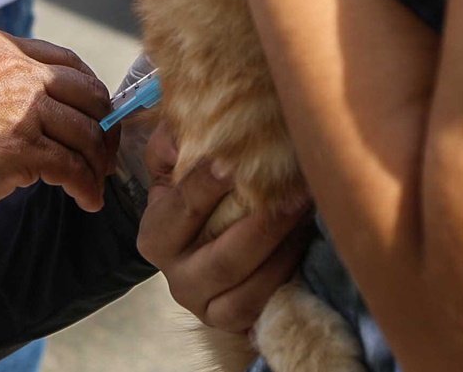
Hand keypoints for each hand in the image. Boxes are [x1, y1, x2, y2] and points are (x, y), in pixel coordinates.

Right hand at [0, 31, 116, 214]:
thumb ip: (8, 83)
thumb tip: (56, 109)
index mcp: (3, 49)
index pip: (67, 62)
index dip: (91, 90)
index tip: (99, 112)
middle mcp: (18, 70)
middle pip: (86, 94)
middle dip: (103, 125)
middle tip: (105, 152)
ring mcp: (23, 107)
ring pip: (84, 133)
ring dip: (96, 162)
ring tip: (96, 182)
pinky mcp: (23, 148)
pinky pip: (71, 168)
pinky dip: (85, 187)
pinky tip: (87, 200)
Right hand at [137, 124, 313, 333]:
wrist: (201, 242)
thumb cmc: (191, 192)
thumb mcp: (172, 164)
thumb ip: (170, 142)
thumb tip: (182, 141)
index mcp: (155, 236)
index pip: (184, 207)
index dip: (210, 184)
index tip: (238, 161)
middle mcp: (175, 277)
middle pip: (224, 256)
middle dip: (264, 222)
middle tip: (296, 188)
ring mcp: (205, 305)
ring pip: (249, 285)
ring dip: (284, 246)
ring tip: (307, 208)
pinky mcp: (233, 321)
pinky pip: (264, 303)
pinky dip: (288, 270)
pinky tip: (306, 238)